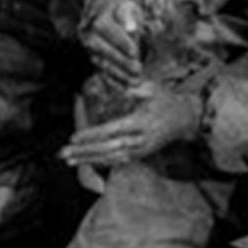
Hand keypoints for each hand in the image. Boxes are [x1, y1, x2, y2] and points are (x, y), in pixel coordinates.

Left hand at [60, 84, 202, 168]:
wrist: (185, 119)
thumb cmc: (165, 99)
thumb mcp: (152, 87)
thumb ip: (134, 88)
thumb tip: (116, 85)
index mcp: (141, 122)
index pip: (112, 130)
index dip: (93, 135)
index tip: (74, 137)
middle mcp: (140, 139)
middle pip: (108, 148)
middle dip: (84, 152)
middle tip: (63, 153)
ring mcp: (140, 150)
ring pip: (111, 158)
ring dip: (88, 160)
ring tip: (68, 160)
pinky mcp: (140, 155)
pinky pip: (117, 161)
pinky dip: (99, 163)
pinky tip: (83, 162)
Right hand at [81, 0, 147, 86]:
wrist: (105, 14)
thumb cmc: (121, 10)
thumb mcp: (126, 6)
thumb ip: (128, 16)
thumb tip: (132, 28)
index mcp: (96, 18)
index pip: (106, 29)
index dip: (120, 41)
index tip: (135, 52)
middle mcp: (88, 35)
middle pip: (103, 49)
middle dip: (121, 61)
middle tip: (138, 70)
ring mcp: (89, 50)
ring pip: (102, 63)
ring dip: (119, 74)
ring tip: (136, 81)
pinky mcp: (94, 60)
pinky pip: (102, 72)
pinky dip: (113, 81)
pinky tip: (126, 89)